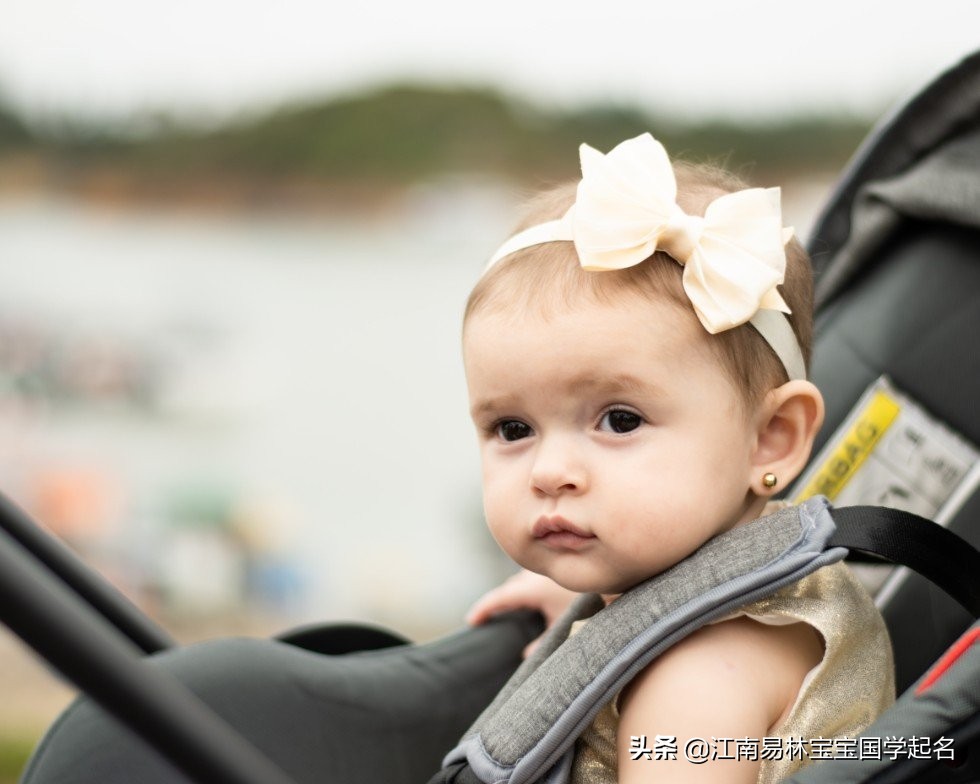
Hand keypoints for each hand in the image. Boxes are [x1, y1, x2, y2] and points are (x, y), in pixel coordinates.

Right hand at [465, 569, 579, 656]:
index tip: (471, 622)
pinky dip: (525, 587)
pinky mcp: (553, 568)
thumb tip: (525, 656)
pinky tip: (536, 599)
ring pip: (520, 580)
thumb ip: (542, 644)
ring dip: (513, 593)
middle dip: (498, 603)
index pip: (499, 597)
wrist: (608, 578)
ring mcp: (542, 569)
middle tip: (488, 620)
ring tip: (512, 611)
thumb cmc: (587, 604)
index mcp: (531, 589)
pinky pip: (531, 576)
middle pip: (508, 588)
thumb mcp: (562, 628)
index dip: (483, 609)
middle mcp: (533, 574)